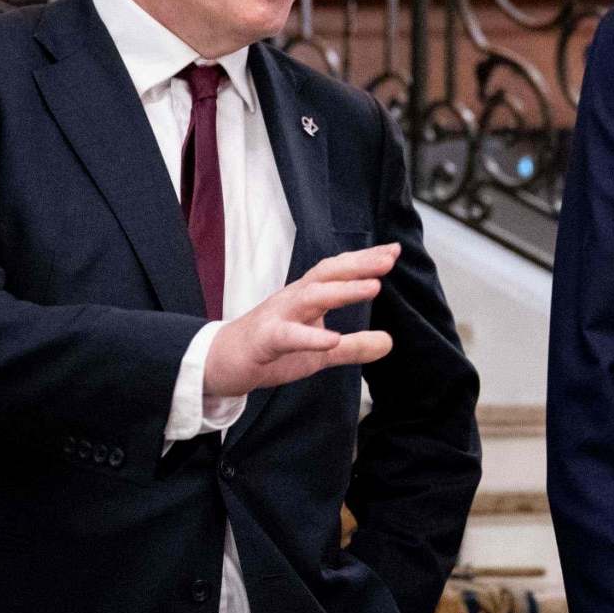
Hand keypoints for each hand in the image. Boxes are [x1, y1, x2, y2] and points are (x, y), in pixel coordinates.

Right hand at [203, 244, 397, 397]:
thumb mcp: (318, 352)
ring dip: (342, 291)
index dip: (364, 260)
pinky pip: (287, 336)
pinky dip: (310, 337)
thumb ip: (353, 346)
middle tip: (388, 258)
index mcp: (306, 297)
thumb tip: (389, 342)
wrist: (220, 362)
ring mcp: (276, 317)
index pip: (337, 271)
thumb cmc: (269, 349)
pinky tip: (332, 338)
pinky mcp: (263, 340)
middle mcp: (293, 299)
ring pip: (310, 297)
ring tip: (373, 287)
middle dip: (358, 265)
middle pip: (326, 274)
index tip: (393, 250)